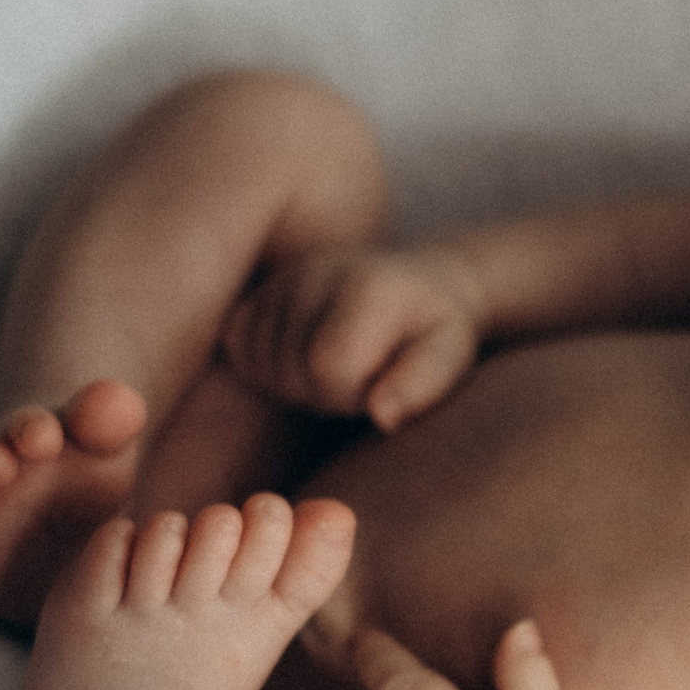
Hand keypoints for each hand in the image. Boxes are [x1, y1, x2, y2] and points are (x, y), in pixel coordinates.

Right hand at [220, 246, 480, 430]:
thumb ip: (422, 385)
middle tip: (363, 376)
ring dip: (298, 384)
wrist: (419, 287)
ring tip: (339, 367)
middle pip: (291, 371)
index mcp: (365, 289)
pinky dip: (268, 368)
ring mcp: (279, 280)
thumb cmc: (437, 331)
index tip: (379, 383)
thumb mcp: (450, 356)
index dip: (351, 393)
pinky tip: (305, 360)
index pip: (328, 366)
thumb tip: (382, 415)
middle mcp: (313, 274)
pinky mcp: (256, 292)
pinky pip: (238, 348)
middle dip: (327, 393)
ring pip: (260, 364)